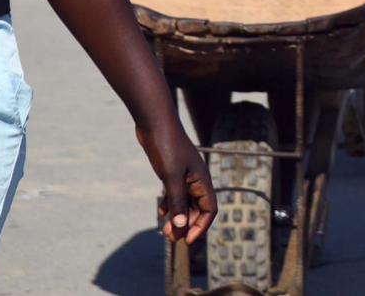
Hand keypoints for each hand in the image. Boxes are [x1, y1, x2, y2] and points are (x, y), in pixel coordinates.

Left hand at [138, 113, 213, 244]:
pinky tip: (161, 212)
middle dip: (186, 225)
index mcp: (202, 180)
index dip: (200, 226)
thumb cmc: (166, 147)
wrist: (155, 123)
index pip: (209, 209)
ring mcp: (185, 175)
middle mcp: (197, 179)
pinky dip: (171, 205)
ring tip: (164, 230)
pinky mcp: (174, 172)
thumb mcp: (171, 177)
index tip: (186, 241)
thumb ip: (177, 202)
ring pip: (186, 202)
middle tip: (170, 237)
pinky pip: (177, 194)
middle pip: (197, 208)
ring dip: (178, 217)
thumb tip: (181, 226)